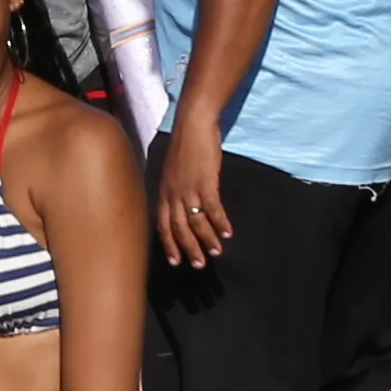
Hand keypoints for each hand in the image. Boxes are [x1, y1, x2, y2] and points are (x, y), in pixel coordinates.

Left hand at [153, 112, 230, 266]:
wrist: (193, 124)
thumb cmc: (185, 146)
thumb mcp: (173, 171)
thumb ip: (175, 190)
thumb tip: (181, 206)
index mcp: (164, 192)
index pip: (163, 225)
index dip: (169, 244)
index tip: (175, 261)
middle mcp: (173, 193)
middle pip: (178, 228)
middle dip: (189, 249)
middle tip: (199, 265)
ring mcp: (188, 188)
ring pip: (195, 222)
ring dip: (207, 239)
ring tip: (217, 252)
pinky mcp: (205, 181)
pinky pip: (212, 208)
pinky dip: (220, 222)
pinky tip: (228, 232)